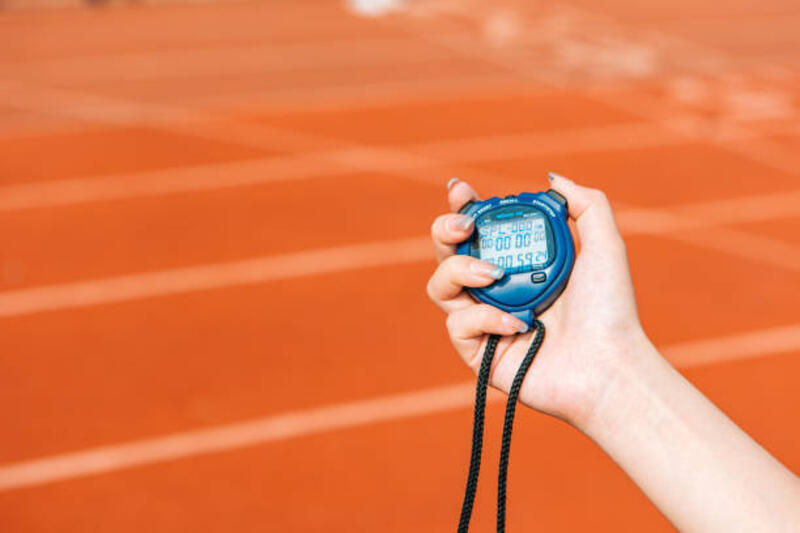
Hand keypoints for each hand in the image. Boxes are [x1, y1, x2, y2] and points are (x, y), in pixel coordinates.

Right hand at [427, 174, 650, 427]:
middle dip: (444, 229)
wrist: (609, 365)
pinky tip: (518, 324)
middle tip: (465, 226)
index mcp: (518, 263)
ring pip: (439, 285)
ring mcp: (483, 321)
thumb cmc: (610, 311)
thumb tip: (553, 179)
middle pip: (446, 252)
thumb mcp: (604, 246)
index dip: (461, 207)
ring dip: (458, 270)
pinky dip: (484, 318)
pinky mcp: (478, 353)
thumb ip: (586, 204)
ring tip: (494, 275)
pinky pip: (458, 325)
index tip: (462, 191)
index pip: (478, 230)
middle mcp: (496, 289)